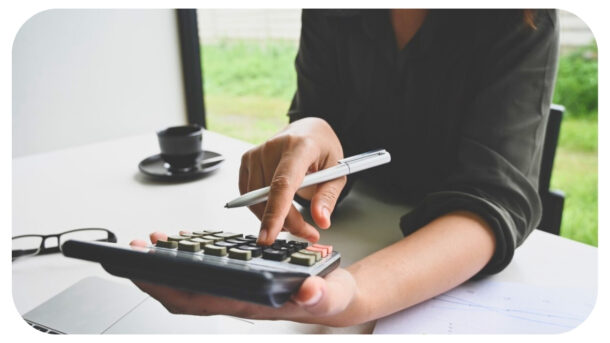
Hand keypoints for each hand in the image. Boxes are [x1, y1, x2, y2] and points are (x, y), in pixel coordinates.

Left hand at [129, 232, 360, 326]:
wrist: (332, 296)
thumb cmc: (327, 296)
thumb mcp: (330, 294)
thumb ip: (320, 295)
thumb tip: (309, 292)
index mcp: (251, 302)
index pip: (201, 299)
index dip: (169, 288)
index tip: (145, 272)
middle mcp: (238, 298)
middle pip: (185, 293)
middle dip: (154, 276)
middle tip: (134, 253)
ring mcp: (237, 289)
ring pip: (191, 282)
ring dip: (167, 265)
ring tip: (151, 243)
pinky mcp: (241, 276)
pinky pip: (205, 271)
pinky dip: (188, 257)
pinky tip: (184, 241)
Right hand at [239, 117, 345, 244]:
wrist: (307, 130)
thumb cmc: (322, 148)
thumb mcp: (337, 171)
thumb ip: (328, 196)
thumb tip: (321, 220)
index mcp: (300, 146)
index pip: (283, 183)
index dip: (275, 212)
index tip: (269, 235)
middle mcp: (273, 147)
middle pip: (271, 197)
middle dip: (288, 222)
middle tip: (307, 233)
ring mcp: (256, 153)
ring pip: (257, 201)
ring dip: (276, 218)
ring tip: (296, 218)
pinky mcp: (246, 160)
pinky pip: (249, 196)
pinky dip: (263, 209)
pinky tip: (280, 207)